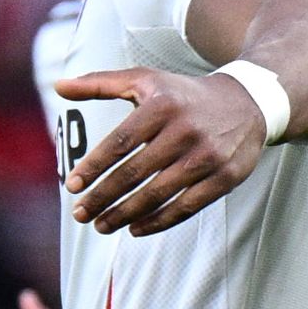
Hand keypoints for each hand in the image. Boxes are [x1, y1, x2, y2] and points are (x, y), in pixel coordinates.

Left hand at [56, 68, 269, 234]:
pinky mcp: (225, 178)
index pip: (119, 142)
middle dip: (102, 197)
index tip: (72, 186)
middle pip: (134, 173)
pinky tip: (135, 229)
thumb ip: (100, 83)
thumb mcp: (145, 79)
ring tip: (100, 225)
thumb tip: (58, 85)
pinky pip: (186, 207)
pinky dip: (158, 222)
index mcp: (162, 106)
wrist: (249, 101)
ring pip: (157, 194)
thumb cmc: (183, 94)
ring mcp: (207, 156)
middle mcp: (186, 131)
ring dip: (124, 215)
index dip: (93, 167)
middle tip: (79, 214)